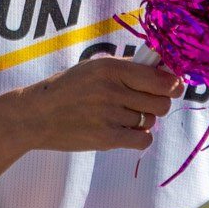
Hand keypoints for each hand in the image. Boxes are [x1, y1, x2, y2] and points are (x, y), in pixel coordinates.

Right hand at [0, 56, 181, 177]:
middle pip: (162, 101)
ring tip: (124, 115)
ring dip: (144, 119)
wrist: (35, 114)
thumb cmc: (68, 88)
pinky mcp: (106, 139)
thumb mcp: (94, 68)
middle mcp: (113, 90)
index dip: (173, 83)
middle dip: (159, 102)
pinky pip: (143, 140)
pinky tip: (126, 131)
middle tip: (144, 102)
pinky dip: (140, 137)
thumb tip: (165, 69)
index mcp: (112, 68)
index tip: (172, 85)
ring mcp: (110, 115)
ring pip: (152, 120)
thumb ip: (128, 67)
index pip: (162, 78)